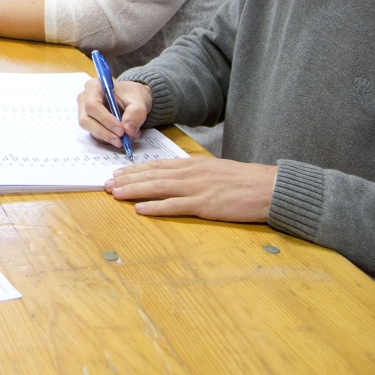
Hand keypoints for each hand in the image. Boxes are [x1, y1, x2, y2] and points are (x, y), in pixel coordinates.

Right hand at [77, 78, 151, 148]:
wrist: (132, 99)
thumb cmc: (132, 95)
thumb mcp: (140, 101)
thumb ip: (136, 113)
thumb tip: (128, 129)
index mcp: (94, 87)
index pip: (92, 105)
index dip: (105, 119)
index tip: (121, 130)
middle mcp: (85, 99)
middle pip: (86, 119)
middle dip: (104, 132)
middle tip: (121, 140)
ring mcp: (85, 112)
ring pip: (90, 129)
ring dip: (107, 137)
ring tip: (126, 138)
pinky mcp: (89, 123)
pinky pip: (95, 134)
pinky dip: (108, 139)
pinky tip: (121, 137)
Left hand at [104, 157, 277, 222]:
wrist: (268, 188)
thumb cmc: (244, 181)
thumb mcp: (216, 171)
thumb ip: (196, 174)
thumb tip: (177, 178)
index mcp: (193, 164)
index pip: (158, 165)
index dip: (135, 170)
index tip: (117, 173)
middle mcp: (191, 173)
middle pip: (152, 175)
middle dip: (127, 180)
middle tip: (106, 184)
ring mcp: (197, 188)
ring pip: (158, 187)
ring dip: (134, 191)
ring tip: (115, 194)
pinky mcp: (205, 204)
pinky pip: (175, 206)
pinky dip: (155, 207)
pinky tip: (140, 209)